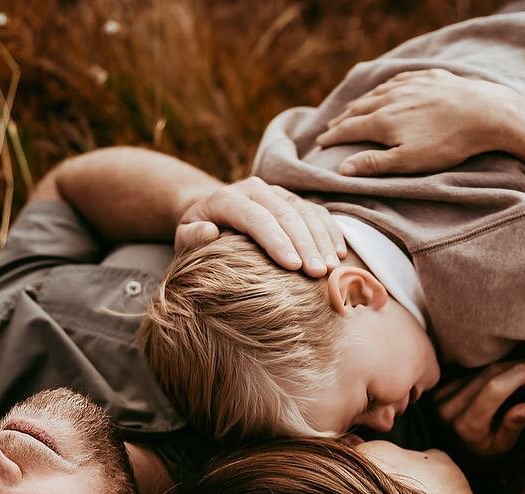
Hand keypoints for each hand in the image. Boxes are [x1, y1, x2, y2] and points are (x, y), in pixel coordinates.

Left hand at [173, 177, 345, 276]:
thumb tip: (209, 232)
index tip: (293, 267)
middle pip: (286, 214)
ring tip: (332, 268)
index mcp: (227, 198)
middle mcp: (255, 189)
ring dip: (322, 240)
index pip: (256, 217)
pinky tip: (339, 254)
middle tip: (319, 274)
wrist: (210, 212)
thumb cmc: (197, 234)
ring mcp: (277, 192)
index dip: (276, 241)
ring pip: (305, 211)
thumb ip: (191, 236)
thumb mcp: (184, 237)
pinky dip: (330, 232)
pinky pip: (317, 212)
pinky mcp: (293, 200)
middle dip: (305, 244)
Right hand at [315, 69, 524, 176]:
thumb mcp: (409, 161)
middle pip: (359, 107)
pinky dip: (386, 87)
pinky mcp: (430, 77)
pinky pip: (400, 80)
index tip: (319, 143)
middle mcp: (392, 98)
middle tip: (330, 126)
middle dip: (342, 118)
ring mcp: (411, 84)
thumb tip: (342, 169)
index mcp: (383, 120)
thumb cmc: (448, 143)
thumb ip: (375, 164)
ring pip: (378, 92)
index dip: (332, 137)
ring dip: (362, 101)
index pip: (349, 129)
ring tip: (353, 108)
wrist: (486, 112)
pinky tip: (387, 89)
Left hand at [434, 361, 524, 457]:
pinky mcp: (440, 388)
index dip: (519, 374)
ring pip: (480, 370)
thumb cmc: (481, 451)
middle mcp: (450, 408)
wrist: (451, 453)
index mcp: (468, 425)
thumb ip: (513, 426)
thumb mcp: (502, 446)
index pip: (495, 389)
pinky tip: (505, 375)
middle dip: (516, 367)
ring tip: (524, 373)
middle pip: (488, 375)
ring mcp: (442, 396)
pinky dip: (491, 371)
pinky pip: (470, 372)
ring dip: (506, 367)